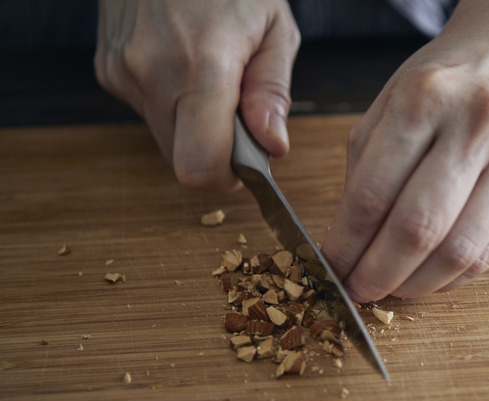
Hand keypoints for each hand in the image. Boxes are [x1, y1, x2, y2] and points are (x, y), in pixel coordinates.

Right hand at [94, 0, 299, 191]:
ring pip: (163, 139)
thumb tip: (272, 147)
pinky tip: (184, 65)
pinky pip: (146, 111)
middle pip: (181, 161)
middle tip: (237, 116)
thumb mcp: (275, 28)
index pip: (200, 167)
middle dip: (214, 152)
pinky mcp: (108, 69)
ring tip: (211, 79)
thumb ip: (272, 93)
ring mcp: (123, 72)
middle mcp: (153, 74)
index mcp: (203, 67)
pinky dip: (171, 104)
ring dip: (193, 127)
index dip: (227, 178)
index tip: (248, 165)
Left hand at [321, 0, 488, 301]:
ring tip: (392, 289)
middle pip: (416, 229)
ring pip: (458, 251)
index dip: (345, 244)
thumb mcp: (391, 100)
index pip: (371, 193)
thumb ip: (366, 165)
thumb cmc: (447, 78)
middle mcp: (472, 127)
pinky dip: (453, 278)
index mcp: (423, 101)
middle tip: (357, 289)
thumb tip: (347, 237)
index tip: (330, 266)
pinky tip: (429, 279)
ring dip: (416, 285)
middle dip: (377, 274)